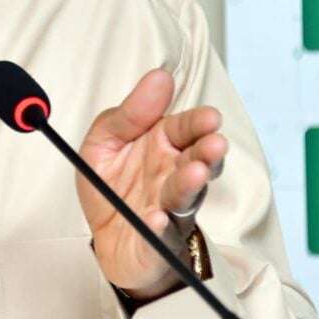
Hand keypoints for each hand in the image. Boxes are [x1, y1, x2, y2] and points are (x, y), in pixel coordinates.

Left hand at [77, 69, 226, 300]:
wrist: (106, 240)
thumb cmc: (112, 187)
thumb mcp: (104, 141)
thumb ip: (128, 113)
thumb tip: (159, 77)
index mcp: (162, 148)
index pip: (185, 130)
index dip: (198, 123)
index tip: (210, 117)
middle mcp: (174, 177)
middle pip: (196, 162)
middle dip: (207, 152)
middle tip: (215, 143)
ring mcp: (170, 210)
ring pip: (186, 197)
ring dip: (190, 184)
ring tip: (195, 172)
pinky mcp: (158, 242)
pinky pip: (161, 234)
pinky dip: (160, 226)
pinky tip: (156, 217)